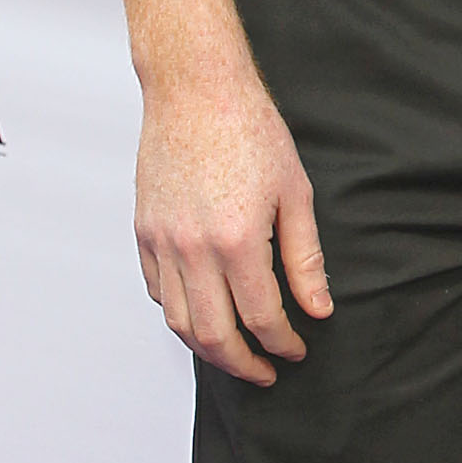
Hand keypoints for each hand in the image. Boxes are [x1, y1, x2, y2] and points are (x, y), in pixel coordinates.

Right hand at [133, 62, 332, 385]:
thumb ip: (305, 258)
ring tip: (235, 353)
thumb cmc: (250, 130)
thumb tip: (318, 307)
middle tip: (267, 372)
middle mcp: (193, 248)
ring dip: (208, 348)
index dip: (283, 343)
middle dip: (244, 364)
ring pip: (179, 321)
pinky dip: (179, 313)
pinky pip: (156, 290)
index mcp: (238, 240)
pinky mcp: (144, 231)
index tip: (297, 350)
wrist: (195, 90)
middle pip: (214, 335)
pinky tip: (202, 313)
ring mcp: (163, 242)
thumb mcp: (295, 193)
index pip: (262, 317)